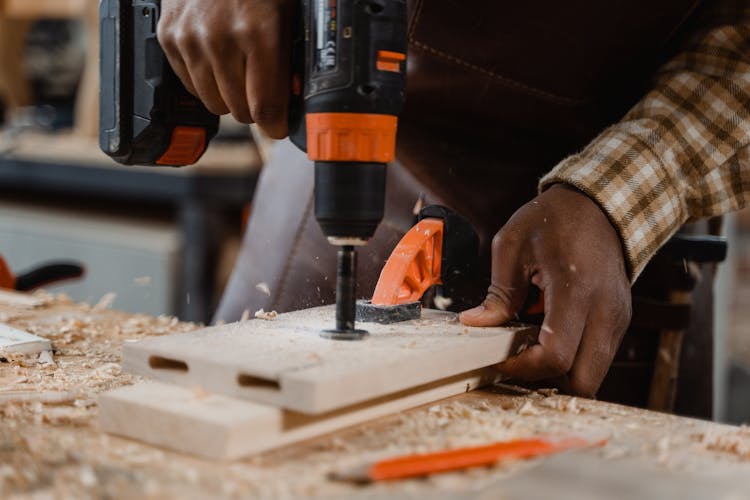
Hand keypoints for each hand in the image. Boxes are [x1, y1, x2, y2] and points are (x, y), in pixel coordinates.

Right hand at [158, 0, 291, 137]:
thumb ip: (290, 57)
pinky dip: (206, 80)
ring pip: (213, 103)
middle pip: (239, 111)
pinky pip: (190, 85)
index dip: (275, 124)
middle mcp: (220, 38)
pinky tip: (217, 61)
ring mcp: (190, 38)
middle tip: (262, 91)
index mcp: (258, 33)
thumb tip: (293, 97)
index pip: (264, 106)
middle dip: (254, 107)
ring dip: (229, 96)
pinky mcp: (168, 36)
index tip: (279, 126)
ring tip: (239, 74)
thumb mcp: (287, 13)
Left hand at [459, 184, 631, 396]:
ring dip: (560, 374)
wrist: (599, 204)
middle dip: (546, 382)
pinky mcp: (619, 321)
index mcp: (577, 290)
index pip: (556, 356)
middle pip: (584, 381)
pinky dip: (572, 361)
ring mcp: (618, 318)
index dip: (523, 367)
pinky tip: (547, 337)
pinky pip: (598, 358)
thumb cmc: (553, 219)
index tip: (499, 358)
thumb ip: (497, 292)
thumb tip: (474, 324)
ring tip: (530, 348)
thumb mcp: (513, 246)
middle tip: (516, 363)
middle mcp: (606, 311)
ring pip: (593, 375)